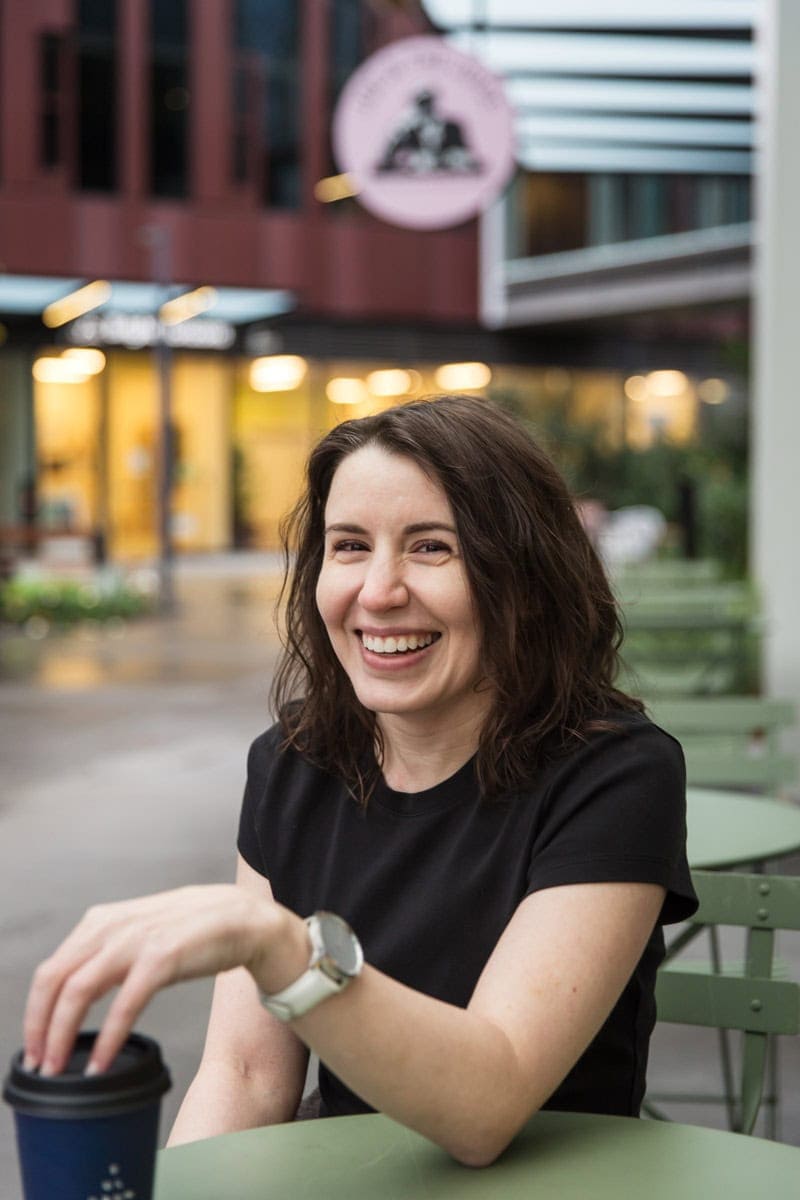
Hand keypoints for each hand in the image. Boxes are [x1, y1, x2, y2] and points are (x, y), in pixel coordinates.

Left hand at [23, 884, 286, 1076]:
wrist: (246, 918)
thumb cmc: (193, 931)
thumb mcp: (141, 932)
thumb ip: (109, 951)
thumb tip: (76, 991)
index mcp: (103, 921)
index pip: (51, 969)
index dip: (35, 1012)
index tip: (35, 1047)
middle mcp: (113, 925)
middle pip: (54, 979)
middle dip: (39, 1027)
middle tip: (40, 1065)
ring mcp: (137, 938)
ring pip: (79, 989)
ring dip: (62, 1034)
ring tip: (59, 1068)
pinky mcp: (163, 956)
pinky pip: (124, 1004)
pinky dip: (108, 1037)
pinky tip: (102, 1062)